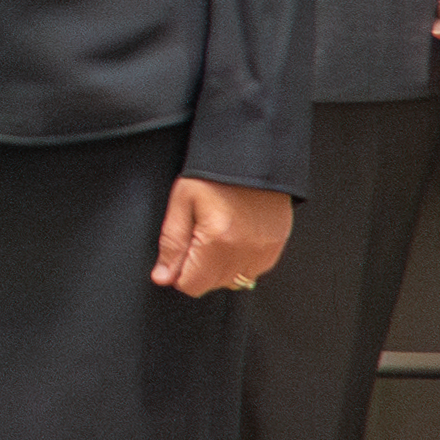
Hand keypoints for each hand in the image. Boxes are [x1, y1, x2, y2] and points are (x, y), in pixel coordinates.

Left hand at [154, 175, 293, 296]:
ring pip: (233, 280)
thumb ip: (171, 243)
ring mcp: (264, 251)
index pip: (192, 285)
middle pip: (212, 285)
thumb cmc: (215, 173)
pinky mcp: (276, 247)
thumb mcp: (182, 202)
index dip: (179, 271)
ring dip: (222, 266)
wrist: (252, 154)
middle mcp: (244, 252)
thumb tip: (163, 277)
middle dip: (200, 267)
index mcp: (217, 241)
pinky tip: (237, 234)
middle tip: (200, 234)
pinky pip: (254, 269)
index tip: (181, 251)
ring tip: (219, 233)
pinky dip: (242, 259)